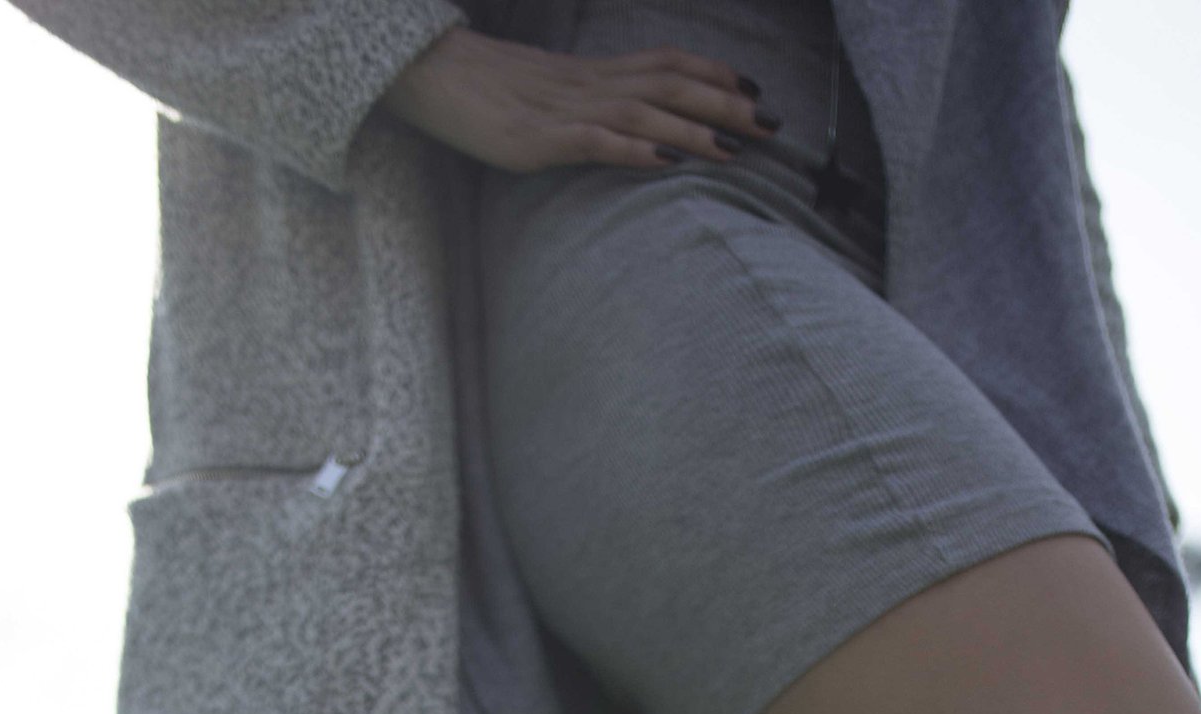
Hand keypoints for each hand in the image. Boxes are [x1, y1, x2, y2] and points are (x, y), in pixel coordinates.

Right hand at [381, 26, 776, 173]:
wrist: (428, 73)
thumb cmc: (483, 90)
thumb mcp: (545, 96)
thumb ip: (586, 109)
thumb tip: (624, 130)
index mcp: (593, 73)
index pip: (666, 64)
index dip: (713, 73)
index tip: (754, 89)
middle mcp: (589, 84)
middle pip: (670, 86)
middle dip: (724, 104)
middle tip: (772, 125)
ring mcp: (565, 110)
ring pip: (643, 112)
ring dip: (692, 129)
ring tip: (735, 148)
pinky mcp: (539, 138)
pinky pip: (595, 141)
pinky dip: (634, 150)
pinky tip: (665, 163)